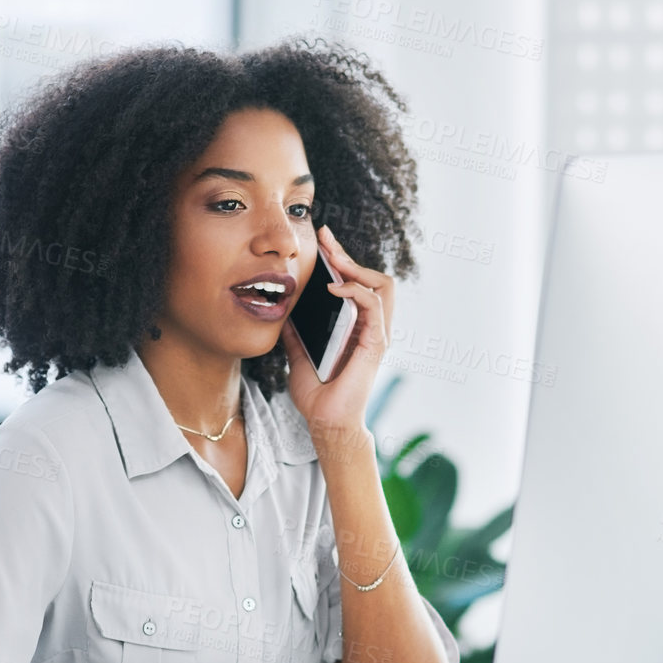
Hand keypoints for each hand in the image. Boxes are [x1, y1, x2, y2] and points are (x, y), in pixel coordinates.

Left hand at [281, 224, 393, 449]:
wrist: (325, 423)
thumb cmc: (318, 395)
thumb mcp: (298, 354)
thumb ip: (295, 332)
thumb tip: (279, 310)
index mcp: (357, 327)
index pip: (359, 283)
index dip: (343, 260)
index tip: (322, 242)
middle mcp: (372, 328)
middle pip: (374, 277)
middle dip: (349, 255)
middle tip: (325, 239)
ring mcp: (377, 335)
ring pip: (382, 285)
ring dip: (357, 267)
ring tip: (333, 259)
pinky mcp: (375, 344)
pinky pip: (374, 306)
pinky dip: (355, 290)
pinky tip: (334, 286)